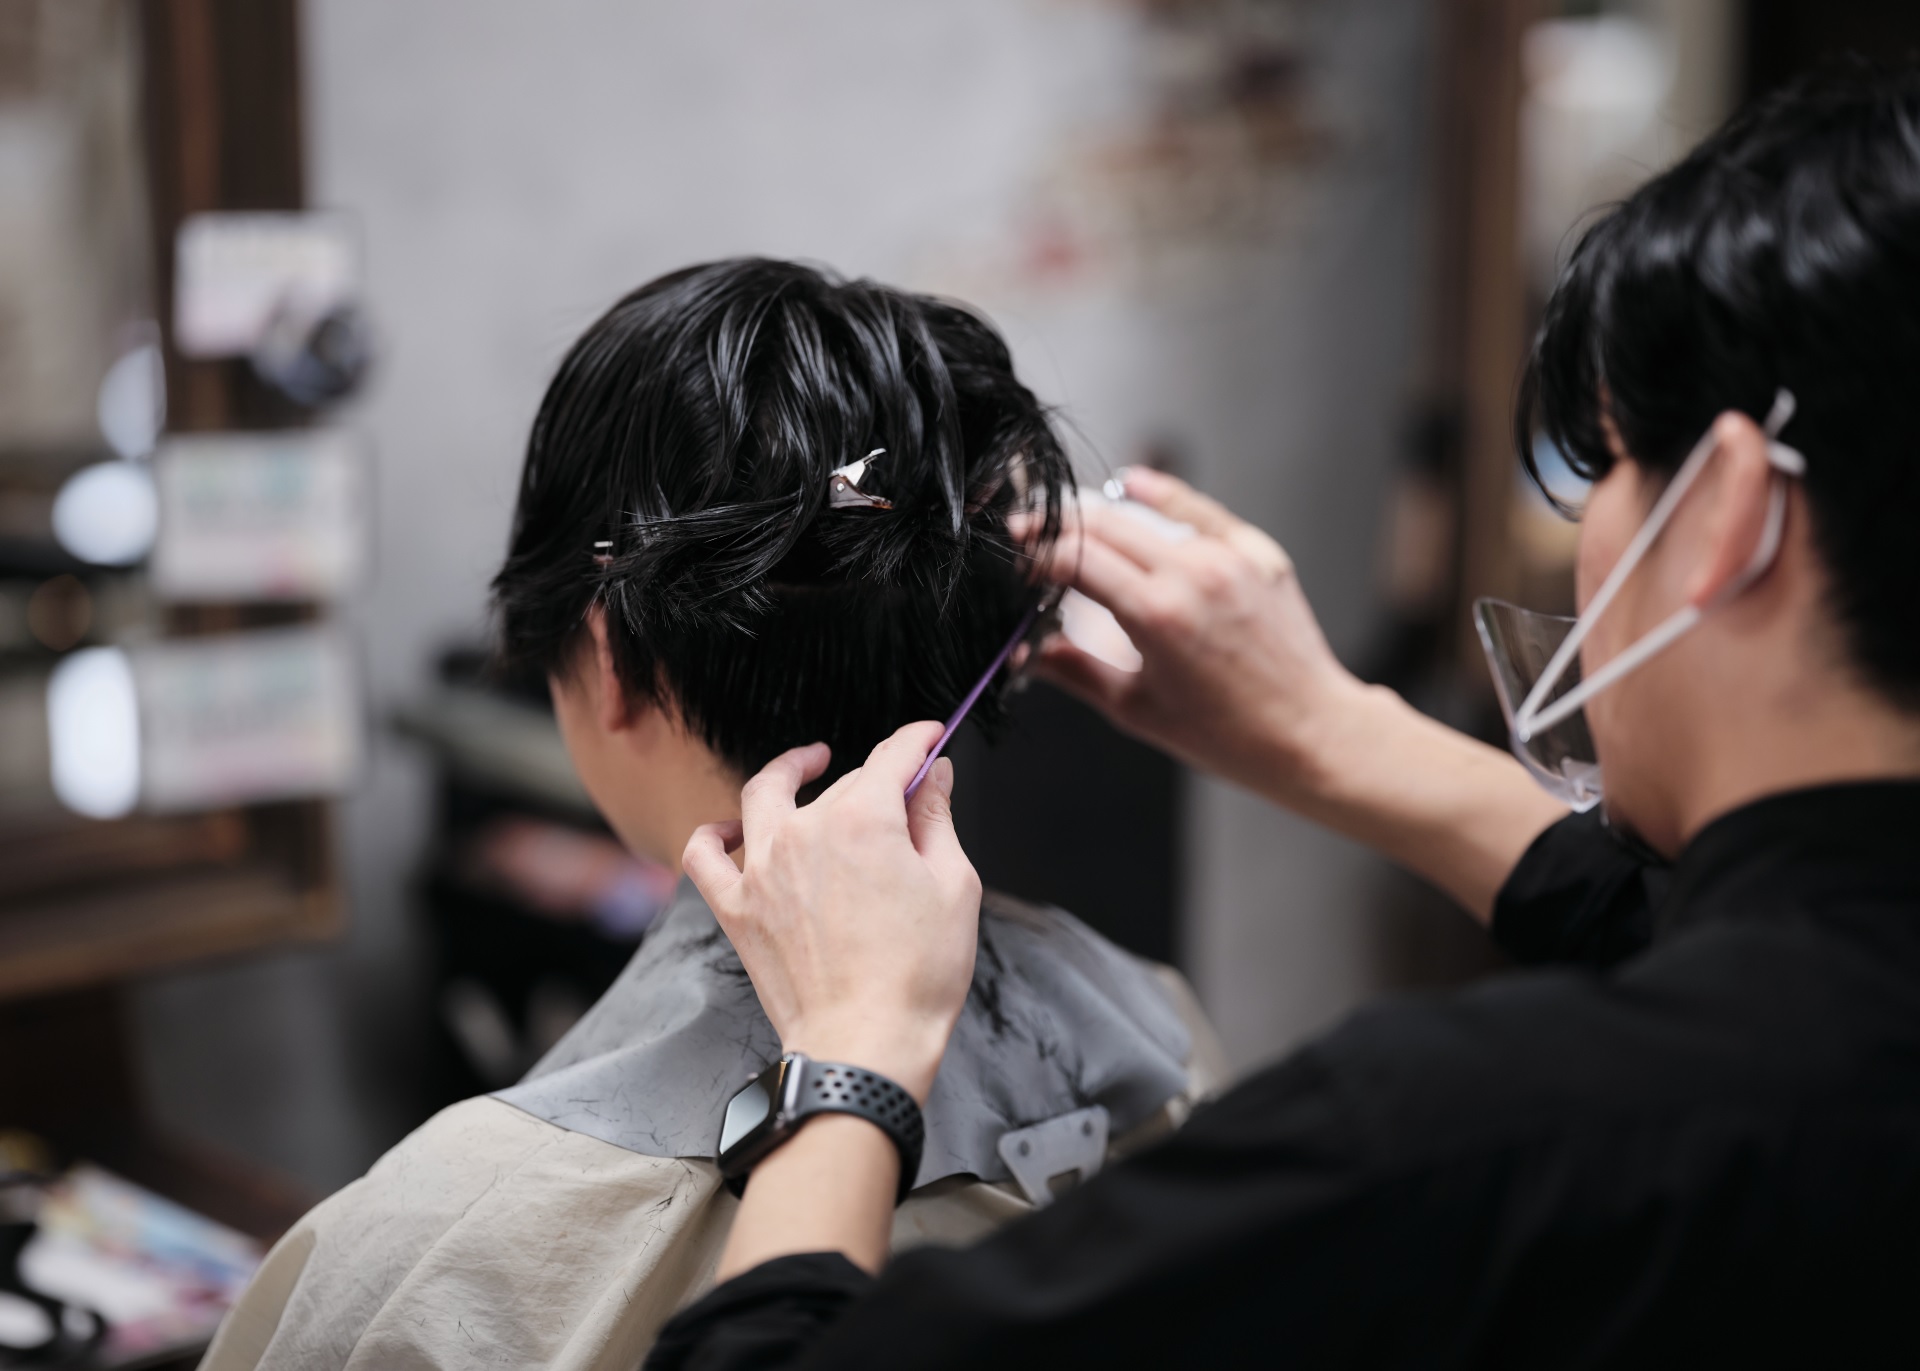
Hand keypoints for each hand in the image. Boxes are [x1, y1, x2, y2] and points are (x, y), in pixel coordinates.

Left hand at [682, 722, 981, 1103]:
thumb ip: (937, 821)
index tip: (930, 739)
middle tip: (903, 796)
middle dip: (877, 780)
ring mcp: (762, 868)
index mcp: (863, 820)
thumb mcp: (953, 886)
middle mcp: (804, 832)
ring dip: (790, 771)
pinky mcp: (737, 908)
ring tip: (808, 765)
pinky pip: (704, 855)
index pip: (892, 757)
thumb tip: (934, 777)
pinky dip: (714, 834)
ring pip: (766, 795)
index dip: (917, 741)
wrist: (865, 1045)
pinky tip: (732, 828)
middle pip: (842, 783)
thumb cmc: (917, 976)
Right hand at [1029, 467, 1367, 808]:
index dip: (1036, 553)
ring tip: (1073, 528)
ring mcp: (1228, 558)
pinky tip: (1133, 482)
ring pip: (1147, 516)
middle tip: (1028, 532)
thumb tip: (1025, 652)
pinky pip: (1200, 512)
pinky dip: (1164, 495)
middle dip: (1058, 527)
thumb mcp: (1136, 709)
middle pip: (1104, 526)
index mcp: (1157, 615)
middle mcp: (1192, 574)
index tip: (1017, 558)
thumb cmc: (1228, 734)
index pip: (1075, 559)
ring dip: (1104, 519)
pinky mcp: (1257, 552)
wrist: (1309, 731)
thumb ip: (1074, 670)